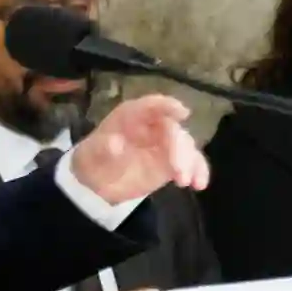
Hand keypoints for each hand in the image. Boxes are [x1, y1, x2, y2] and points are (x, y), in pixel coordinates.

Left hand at [68, 93, 210, 203]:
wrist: (96, 182)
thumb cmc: (94, 159)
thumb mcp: (92, 154)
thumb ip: (103, 148)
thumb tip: (115, 144)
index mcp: (131, 115)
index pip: (150, 105)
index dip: (167, 106)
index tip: (182, 113)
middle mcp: (152, 125)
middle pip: (172, 130)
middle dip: (179, 149)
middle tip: (177, 171)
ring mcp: (165, 143)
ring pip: (186, 147)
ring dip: (191, 163)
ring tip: (184, 182)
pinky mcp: (174, 161)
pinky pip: (192, 162)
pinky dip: (198, 171)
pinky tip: (199, 184)